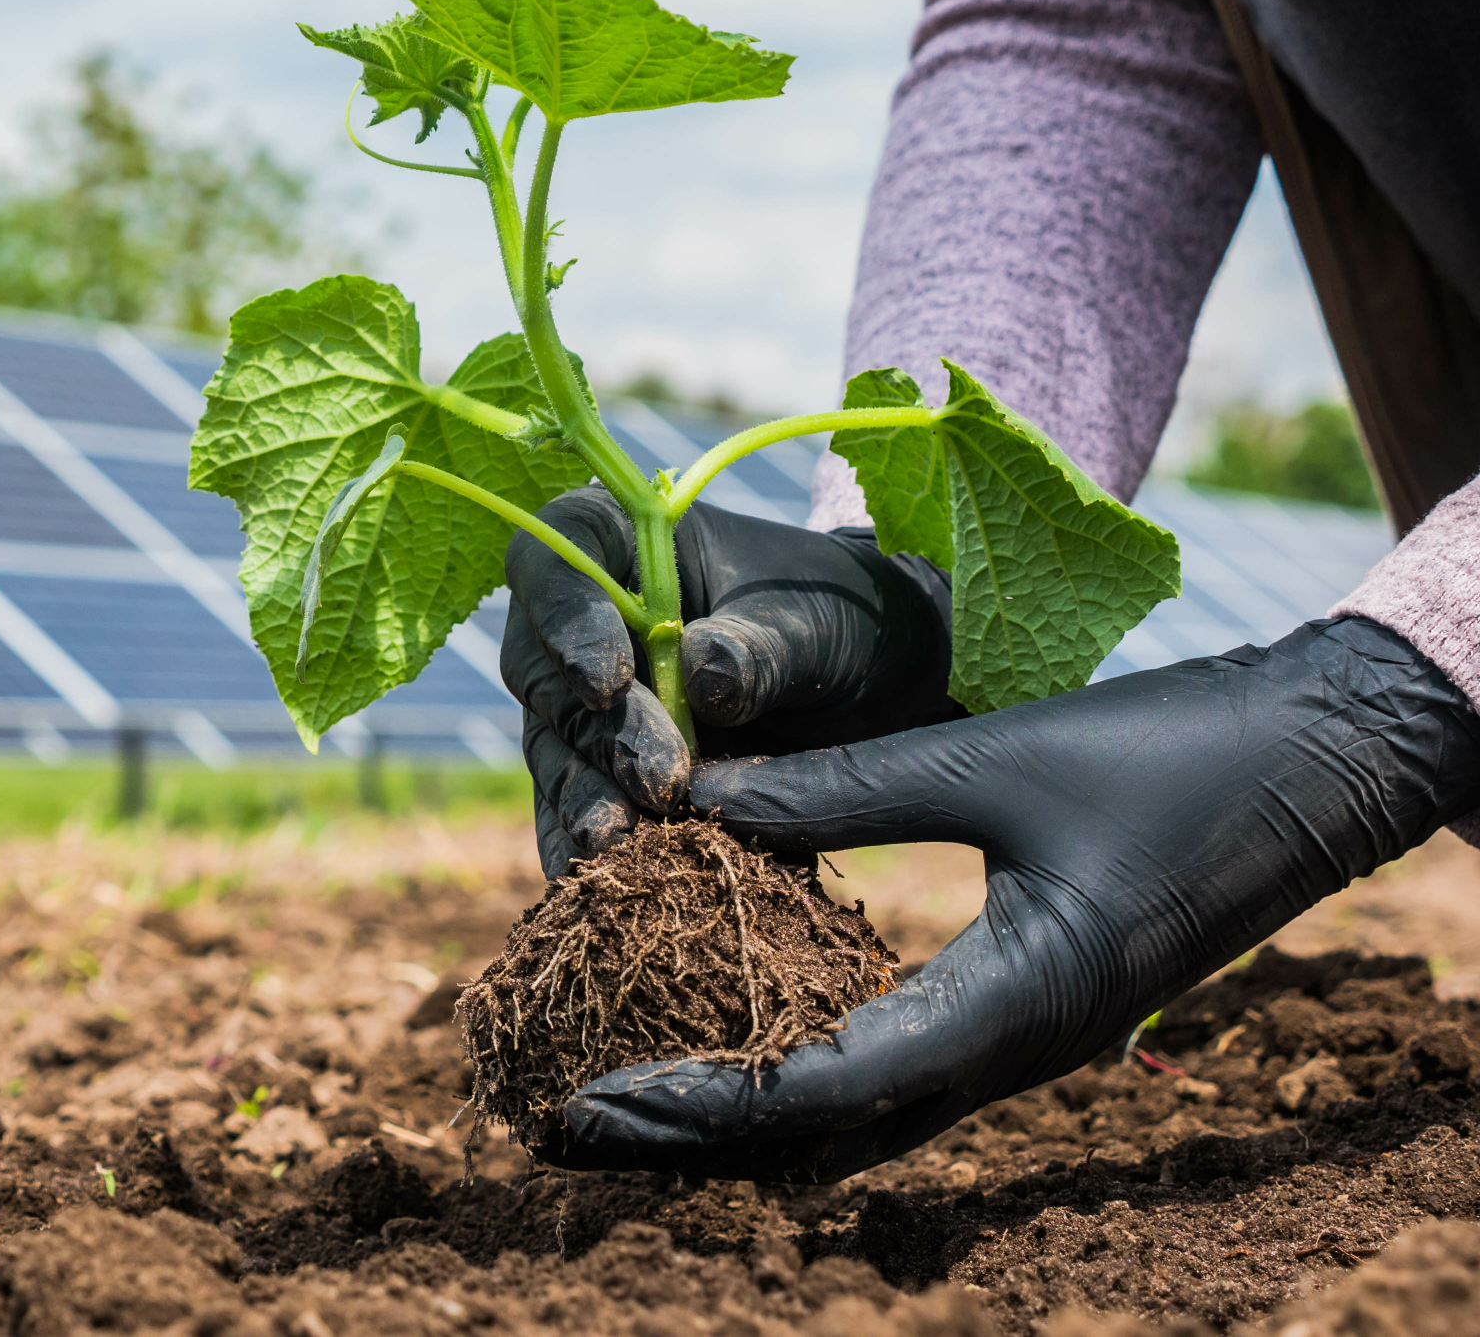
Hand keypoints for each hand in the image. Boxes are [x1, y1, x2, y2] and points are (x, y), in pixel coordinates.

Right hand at [504, 488, 960, 878]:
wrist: (882, 686)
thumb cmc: (848, 620)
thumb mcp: (821, 622)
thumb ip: (762, 646)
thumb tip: (702, 676)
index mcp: (625, 543)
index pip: (555, 557)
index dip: (563, 616)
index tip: (609, 679)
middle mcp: (585, 619)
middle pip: (543, 669)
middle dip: (599, 732)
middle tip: (664, 781)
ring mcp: (584, 701)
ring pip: (553, 748)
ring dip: (583, 799)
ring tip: (622, 846)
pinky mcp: (601, 772)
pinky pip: (572, 811)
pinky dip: (583, 850)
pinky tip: (597, 889)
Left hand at [535, 617, 1479, 1182]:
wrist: (1317, 764)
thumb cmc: (1169, 756)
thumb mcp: (992, 762)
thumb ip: (841, 789)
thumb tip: (694, 796)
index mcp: (1010, 1011)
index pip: (821, 1089)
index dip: (698, 1100)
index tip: (594, 1099)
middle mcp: (1009, 1053)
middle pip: (825, 1134)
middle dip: (699, 1135)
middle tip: (574, 1123)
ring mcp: (1020, 1042)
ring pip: (859, 1115)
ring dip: (746, 1114)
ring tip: (630, 1095)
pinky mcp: (1023, 1011)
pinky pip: (896, 1070)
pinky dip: (803, 1070)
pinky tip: (736, 1037)